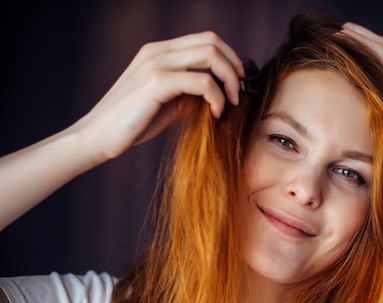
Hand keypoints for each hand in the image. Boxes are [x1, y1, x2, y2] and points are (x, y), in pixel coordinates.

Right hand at [73, 31, 243, 163]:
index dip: (230, 59)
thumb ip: (191, 93)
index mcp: (159, 52)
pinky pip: (202, 82)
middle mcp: (158, 52)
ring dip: (230, 80)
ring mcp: (156, 64)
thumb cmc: (133, 123)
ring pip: (211, 55)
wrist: (98, 137)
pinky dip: (216, 98)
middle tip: (239, 93)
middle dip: (235, 67)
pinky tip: (215, 114)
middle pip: (212, 42)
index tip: (237, 84)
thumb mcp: (169, 104)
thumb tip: (218, 93)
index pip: (206, 40)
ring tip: (230, 104)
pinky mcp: (156, 82)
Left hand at [341, 22, 382, 127]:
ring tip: (332, 32)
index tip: (342, 43)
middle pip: (366, 37)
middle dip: (351, 34)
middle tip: (335, 34)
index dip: (357, 43)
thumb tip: (365, 101)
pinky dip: (349, 36)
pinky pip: (362, 40)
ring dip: (347, 33)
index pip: (372, 45)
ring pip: (363, 36)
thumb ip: (380, 91)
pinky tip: (337, 35)